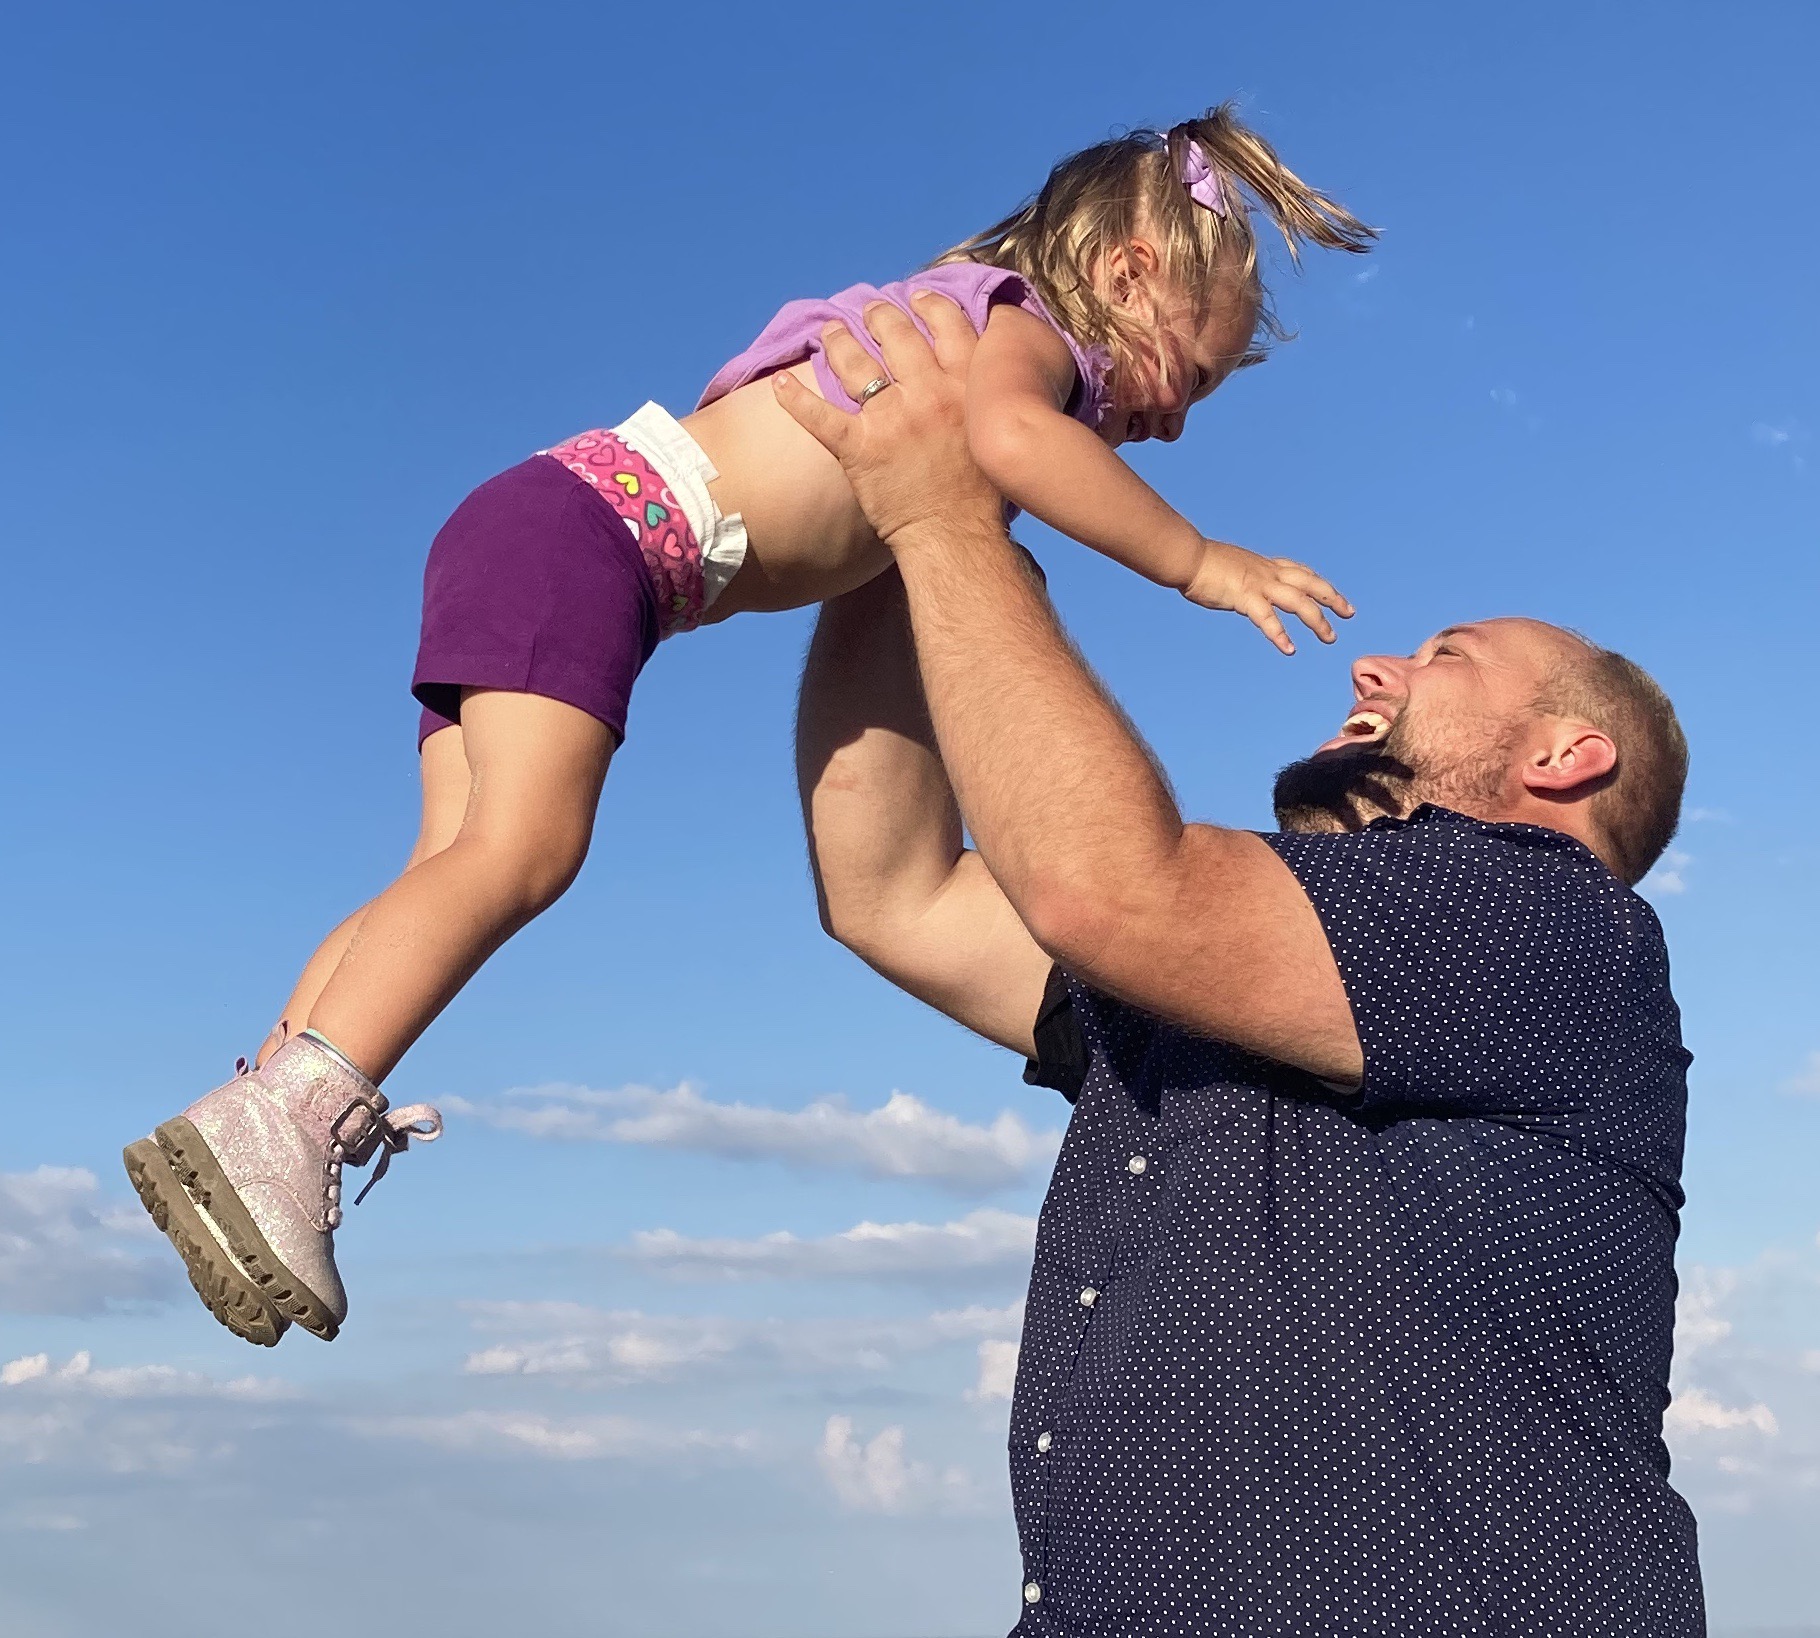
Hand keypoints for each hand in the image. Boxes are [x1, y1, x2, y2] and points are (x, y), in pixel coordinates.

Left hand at [772, 294, 1003, 546]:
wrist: (955, 535)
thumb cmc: (981, 492)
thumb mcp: (993, 428)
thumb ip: (981, 393)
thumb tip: (975, 371)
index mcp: (966, 385)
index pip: (948, 324)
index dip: (929, 304)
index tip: (916, 297)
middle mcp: (928, 392)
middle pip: (898, 334)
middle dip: (879, 315)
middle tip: (869, 310)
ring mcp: (891, 419)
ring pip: (856, 362)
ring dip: (839, 339)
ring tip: (830, 330)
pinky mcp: (859, 448)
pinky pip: (819, 416)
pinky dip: (795, 398)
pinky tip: (780, 382)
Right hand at [1183, 540, 1354, 655]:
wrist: (1187, 555)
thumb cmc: (1199, 560)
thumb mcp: (1228, 566)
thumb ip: (1240, 577)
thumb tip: (1235, 584)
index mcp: (1264, 564)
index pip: (1300, 571)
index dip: (1318, 582)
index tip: (1331, 592)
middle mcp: (1268, 572)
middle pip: (1311, 583)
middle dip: (1332, 598)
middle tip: (1349, 613)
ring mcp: (1259, 584)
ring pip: (1299, 602)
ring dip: (1317, 621)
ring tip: (1330, 638)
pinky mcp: (1245, 597)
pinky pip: (1268, 619)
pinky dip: (1280, 635)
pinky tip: (1290, 649)